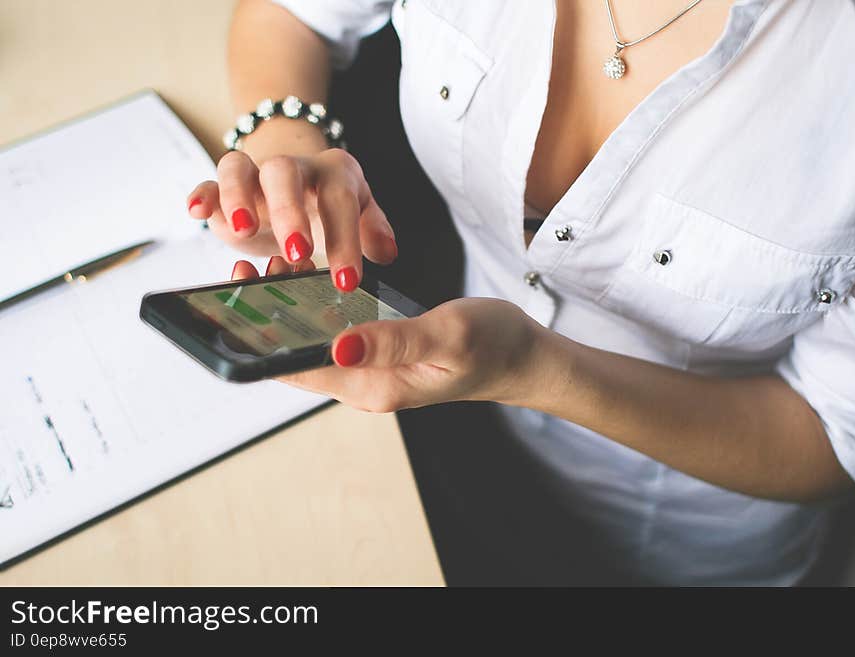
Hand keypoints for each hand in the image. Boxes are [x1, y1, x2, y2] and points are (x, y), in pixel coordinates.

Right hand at [187, 148, 396, 291]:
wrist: (298, 185)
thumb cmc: (331, 207)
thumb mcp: (359, 217)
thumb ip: (372, 231)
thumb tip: (386, 252)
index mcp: (335, 174)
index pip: (340, 201)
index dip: (344, 240)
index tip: (347, 281)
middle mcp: (294, 167)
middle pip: (286, 175)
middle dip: (290, 214)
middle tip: (297, 253)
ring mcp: (254, 175)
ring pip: (239, 168)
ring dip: (238, 197)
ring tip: (242, 228)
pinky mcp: (223, 188)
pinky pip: (209, 181)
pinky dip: (202, 193)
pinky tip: (197, 211)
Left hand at [231, 259, 543, 411]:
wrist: (524, 357)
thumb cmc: (493, 345)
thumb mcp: (446, 336)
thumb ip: (392, 342)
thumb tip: (337, 346)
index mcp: (376, 387)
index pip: (302, 368)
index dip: (264, 337)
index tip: (240, 298)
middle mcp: (366, 384)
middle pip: (300, 356)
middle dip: (268, 317)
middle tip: (252, 267)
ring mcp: (373, 372)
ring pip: (315, 342)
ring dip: (291, 309)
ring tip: (275, 263)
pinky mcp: (381, 356)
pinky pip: (337, 335)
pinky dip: (317, 308)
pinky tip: (309, 278)